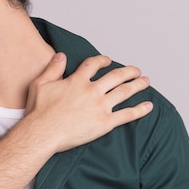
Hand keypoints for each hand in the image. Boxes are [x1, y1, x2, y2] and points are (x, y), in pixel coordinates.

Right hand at [25, 53, 152, 152]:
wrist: (43, 133)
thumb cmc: (39, 112)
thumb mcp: (40, 84)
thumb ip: (53, 69)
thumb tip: (61, 55)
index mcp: (77, 81)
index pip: (93, 65)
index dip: (102, 60)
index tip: (108, 60)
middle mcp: (92, 91)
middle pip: (115, 76)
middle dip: (128, 71)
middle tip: (136, 71)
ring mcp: (100, 107)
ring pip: (124, 92)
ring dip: (137, 85)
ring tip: (146, 81)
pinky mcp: (105, 123)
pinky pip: (127, 115)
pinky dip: (139, 110)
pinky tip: (148, 106)